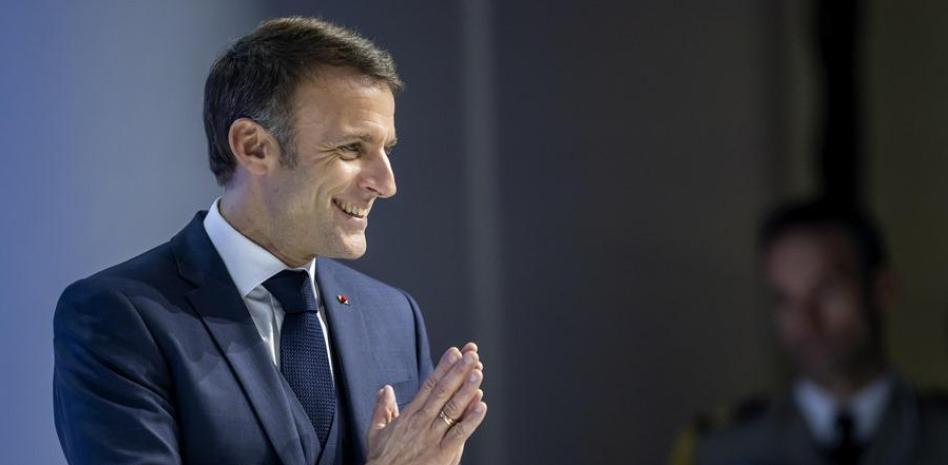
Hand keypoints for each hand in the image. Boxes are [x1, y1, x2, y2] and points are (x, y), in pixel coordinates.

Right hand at [365, 343, 486, 464]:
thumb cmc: (381, 461)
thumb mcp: (376, 432)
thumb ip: (382, 409)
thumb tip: (385, 389)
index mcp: (409, 415)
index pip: (429, 386)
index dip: (443, 368)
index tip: (454, 352)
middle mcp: (422, 422)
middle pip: (443, 392)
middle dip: (458, 371)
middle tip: (472, 355)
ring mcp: (432, 437)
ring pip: (452, 409)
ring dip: (466, 390)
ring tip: (478, 372)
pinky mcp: (441, 454)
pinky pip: (459, 434)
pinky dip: (471, 420)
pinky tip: (481, 406)